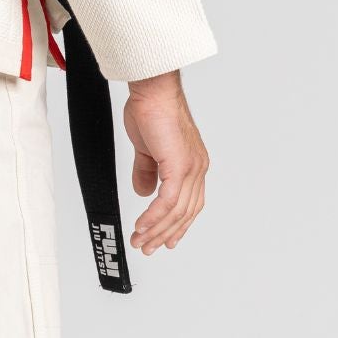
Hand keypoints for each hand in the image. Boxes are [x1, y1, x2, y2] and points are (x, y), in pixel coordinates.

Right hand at [124, 70, 208, 254]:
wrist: (153, 90)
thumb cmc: (151, 109)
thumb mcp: (147, 148)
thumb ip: (147, 171)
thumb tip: (144, 192)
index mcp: (193, 164)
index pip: (190, 204)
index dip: (179, 225)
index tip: (167, 240)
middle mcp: (197, 168)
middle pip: (185, 212)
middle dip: (165, 233)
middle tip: (148, 247)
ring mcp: (191, 167)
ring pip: (176, 211)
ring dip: (156, 229)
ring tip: (140, 240)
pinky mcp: (179, 165)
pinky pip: (167, 200)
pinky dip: (154, 216)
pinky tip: (142, 225)